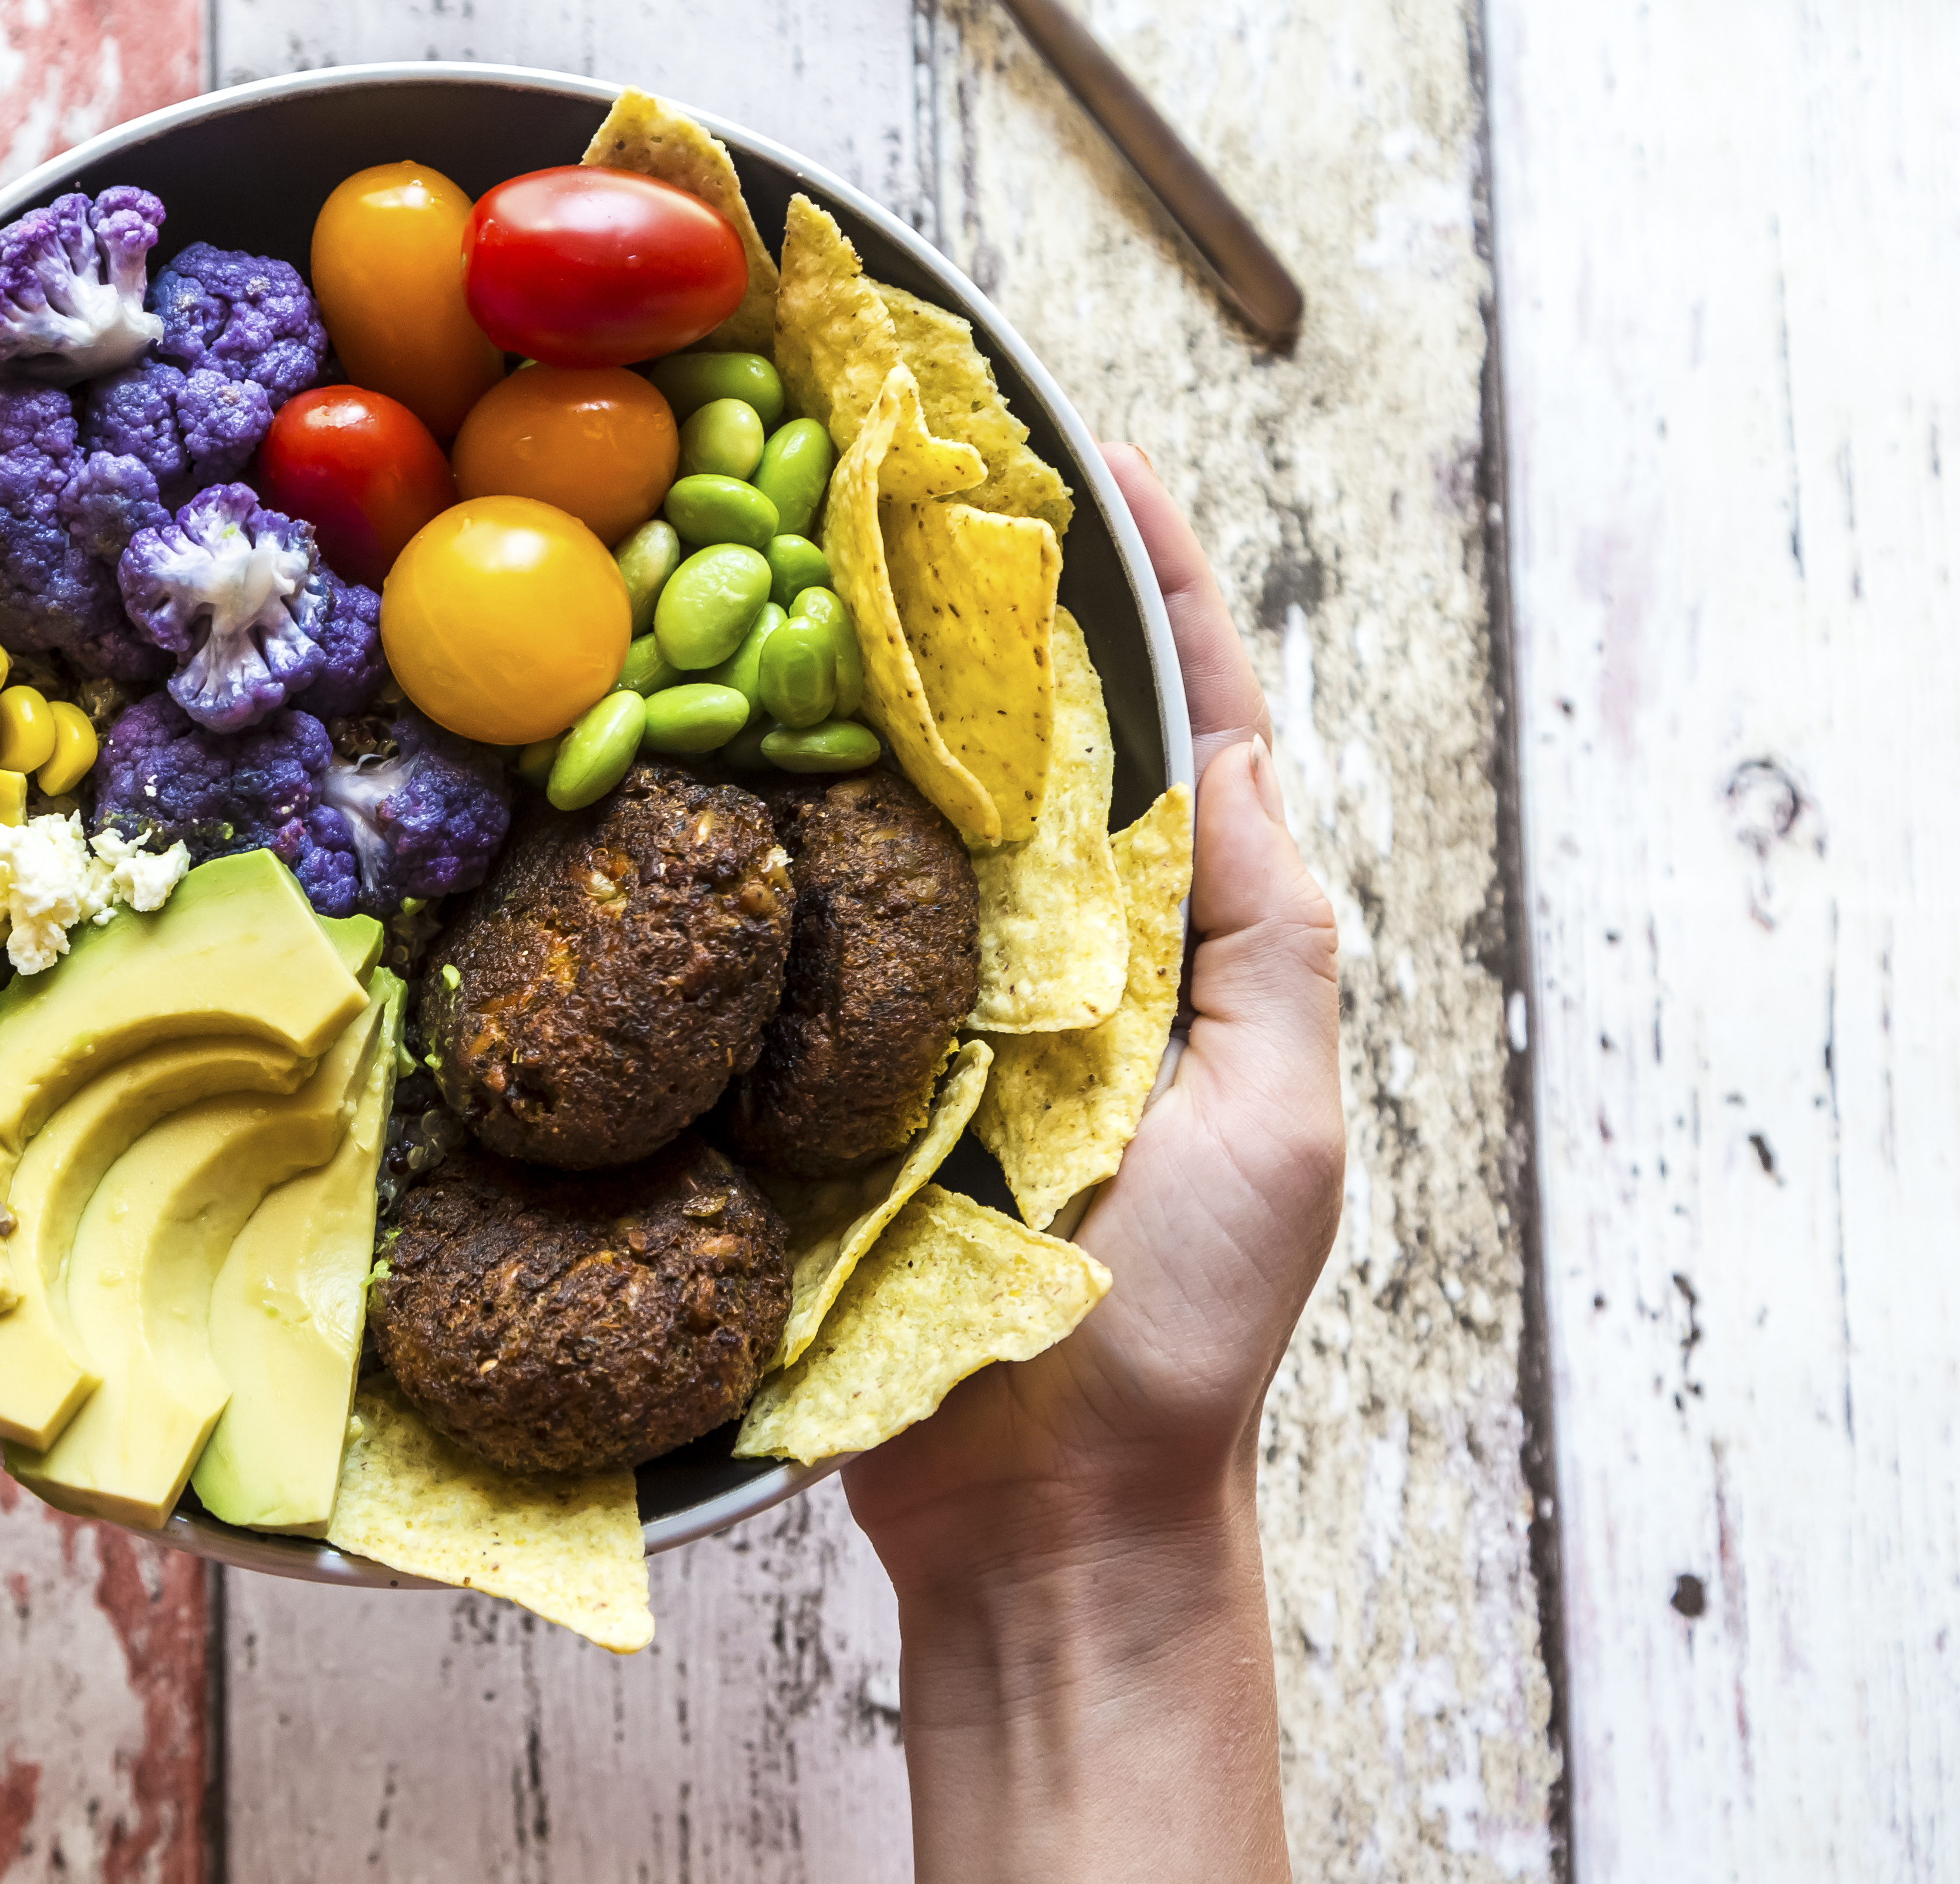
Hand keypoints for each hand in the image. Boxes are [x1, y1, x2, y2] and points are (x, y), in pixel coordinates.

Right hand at [840, 445, 1341, 1882]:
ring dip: (846, 694)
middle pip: (1017, 746)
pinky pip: (790, 933)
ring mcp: (925, 1010)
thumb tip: (1244, 759)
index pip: (1179, 731)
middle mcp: (1046, 955)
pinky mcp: (824, 1074)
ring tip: (781, 557)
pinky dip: (757, 832)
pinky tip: (700, 743)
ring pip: (887, 818)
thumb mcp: (1278, 1124)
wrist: (1036, 1518)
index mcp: (1168, 948)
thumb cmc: (1174, 1330)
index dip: (1151, 592)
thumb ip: (1265, 943)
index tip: (1102, 461)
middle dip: (967, 608)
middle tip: (896, 468)